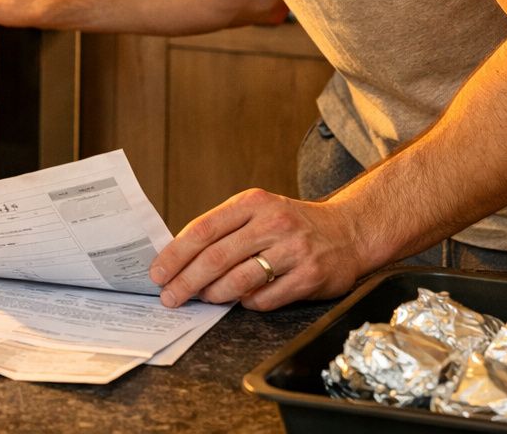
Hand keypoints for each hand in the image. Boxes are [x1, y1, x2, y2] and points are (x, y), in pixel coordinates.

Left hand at [149, 188, 371, 311]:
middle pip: (216, 257)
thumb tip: (179, 259)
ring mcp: (293, 250)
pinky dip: (247, 303)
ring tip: (205, 298)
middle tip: (170, 297)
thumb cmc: (292, 224)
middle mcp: (273, 223)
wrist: (348, 231)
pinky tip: (243, 300)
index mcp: (253, 203)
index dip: (176, 254)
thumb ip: (224, 229)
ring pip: (239, 280)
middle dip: (186, 282)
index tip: (158, 272)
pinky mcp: (309, 276)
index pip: (203, 228)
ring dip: (215, 294)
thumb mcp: (258, 211)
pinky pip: (265, 299)